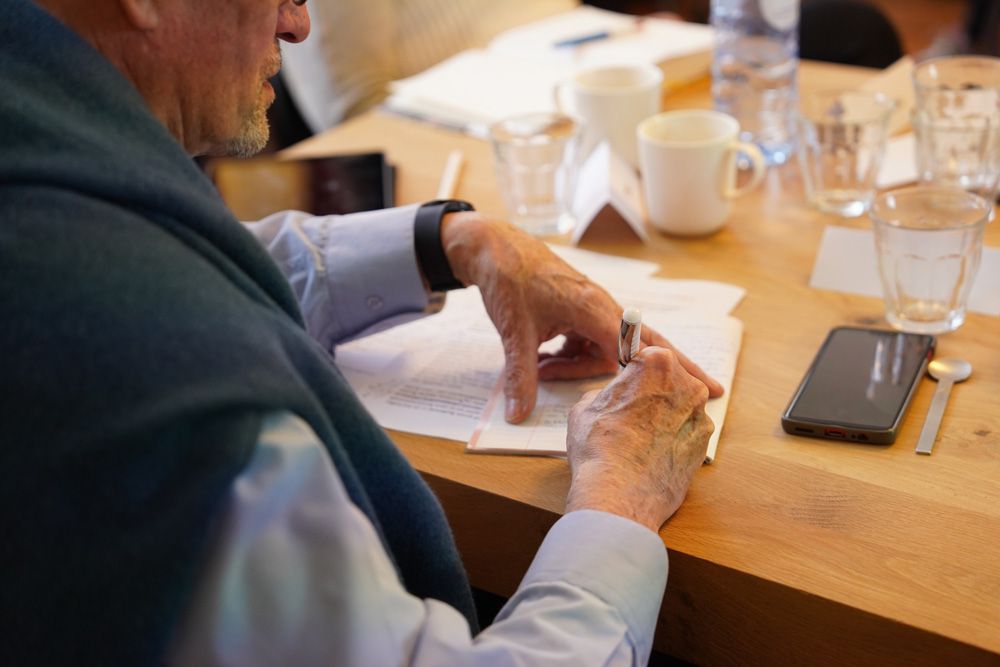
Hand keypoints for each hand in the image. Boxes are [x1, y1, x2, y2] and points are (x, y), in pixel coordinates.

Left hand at [440, 212, 722, 422]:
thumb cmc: (509, 279)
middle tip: (708, 392)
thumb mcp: (515, 333)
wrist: (492, 246)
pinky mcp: (577, 311)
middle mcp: (601, 308)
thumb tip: (518, 415)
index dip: (673, 371)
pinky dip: (570, 356)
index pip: (642, 348)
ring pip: (604, 350)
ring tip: (540, 369)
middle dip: (669, 370)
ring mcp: (591, 310)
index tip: (703, 389)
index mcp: (594, 309)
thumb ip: (521, 376)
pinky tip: (541, 360)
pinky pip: (587, 342)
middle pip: (644, 346)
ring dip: (578, 367)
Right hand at [564, 347, 712, 531]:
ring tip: (639, 440)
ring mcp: (700, 416)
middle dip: (653, 394)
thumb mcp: (585, 407)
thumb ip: (606, 393)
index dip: (633, 373)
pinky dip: (673, 442)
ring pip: (680, 408)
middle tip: (629, 415)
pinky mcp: (705, 445)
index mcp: (658, 363)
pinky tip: (651, 456)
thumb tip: (614, 399)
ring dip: (664, 418)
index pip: (647, 358)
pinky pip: (686, 435)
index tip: (627, 384)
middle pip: (669, 381)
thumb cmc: (598, 446)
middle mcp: (687, 384)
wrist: (618, 493)